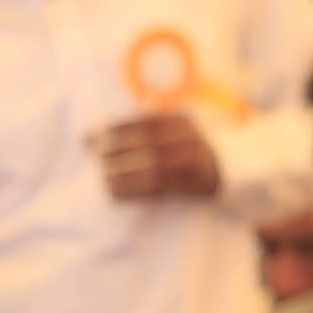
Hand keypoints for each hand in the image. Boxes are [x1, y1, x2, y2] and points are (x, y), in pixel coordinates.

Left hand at [95, 107, 220, 200]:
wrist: (225, 172)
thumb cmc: (182, 152)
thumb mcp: (165, 134)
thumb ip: (133, 133)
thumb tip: (87, 138)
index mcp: (180, 119)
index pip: (143, 121)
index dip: (116, 128)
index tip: (92, 137)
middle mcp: (190, 137)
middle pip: (148, 141)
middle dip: (118, 149)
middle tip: (97, 157)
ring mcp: (196, 161)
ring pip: (154, 165)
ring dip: (124, 172)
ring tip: (104, 177)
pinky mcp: (196, 185)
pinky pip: (160, 187)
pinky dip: (134, 190)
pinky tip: (116, 193)